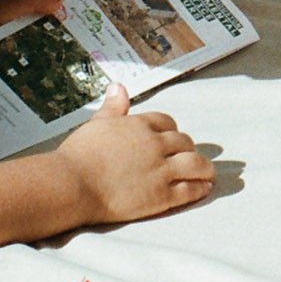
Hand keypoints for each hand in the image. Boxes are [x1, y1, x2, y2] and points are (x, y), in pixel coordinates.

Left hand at [0, 0, 67, 52]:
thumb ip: (27, 1)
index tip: (67, 12)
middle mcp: (13, 5)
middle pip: (44, 1)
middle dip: (59, 13)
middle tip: (74, 33)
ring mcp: (10, 24)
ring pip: (39, 21)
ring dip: (51, 32)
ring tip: (64, 48)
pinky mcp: (9, 43)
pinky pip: (31, 39)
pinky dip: (40, 45)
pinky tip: (45, 58)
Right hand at [57, 90, 214, 223]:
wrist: (71, 184)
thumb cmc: (78, 155)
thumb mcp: (97, 124)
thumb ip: (112, 107)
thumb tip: (119, 86)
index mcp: (139, 125)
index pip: (166, 122)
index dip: (172, 130)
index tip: (173, 138)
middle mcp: (154, 144)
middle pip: (183, 142)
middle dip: (187, 149)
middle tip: (189, 156)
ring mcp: (160, 170)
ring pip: (195, 164)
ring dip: (205, 168)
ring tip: (209, 173)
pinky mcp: (161, 195)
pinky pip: (189, 189)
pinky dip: (200, 188)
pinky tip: (205, 188)